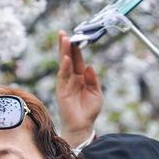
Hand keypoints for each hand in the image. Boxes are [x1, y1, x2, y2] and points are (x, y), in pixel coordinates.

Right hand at [55, 31, 102, 147]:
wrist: (82, 126)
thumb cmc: (89, 110)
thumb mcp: (96, 93)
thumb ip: (93, 80)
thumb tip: (90, 66)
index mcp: (81, 77)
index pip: (77, 59)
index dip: (76, 48)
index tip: (75, 36)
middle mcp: (72, 78)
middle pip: (67, 58)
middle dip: (65, 45)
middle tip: (63, 32)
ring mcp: (65, 83)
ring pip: (63, 64)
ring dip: (63, 51)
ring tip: (63, 39)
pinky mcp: (62, 90)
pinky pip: (63, 76)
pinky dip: (64, 67)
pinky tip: (65, 58)